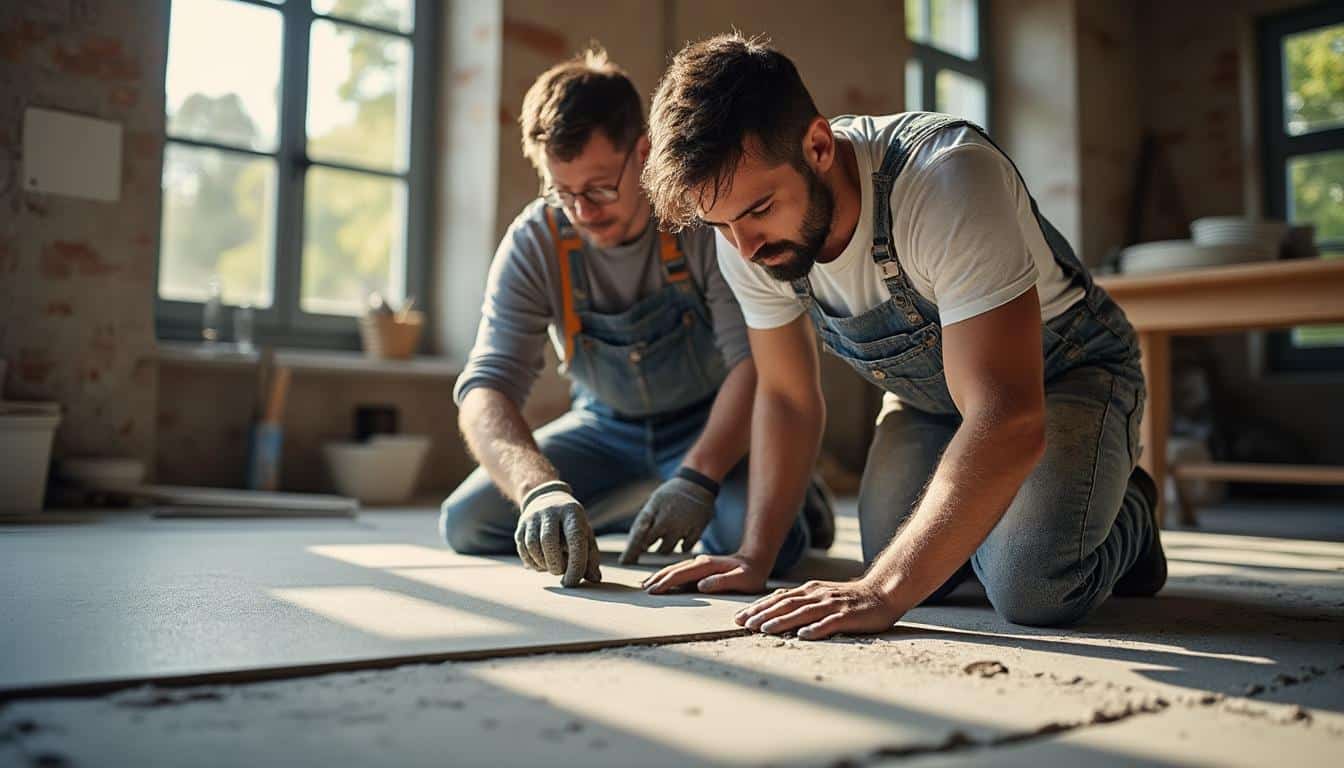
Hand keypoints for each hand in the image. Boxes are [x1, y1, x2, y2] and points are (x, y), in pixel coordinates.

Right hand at [515, 482, 600, 586]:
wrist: (547, 500)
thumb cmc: (571, 525)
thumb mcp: (585, 535)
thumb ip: (591, 557)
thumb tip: (595, 579)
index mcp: (571, 512)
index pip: (574, 539)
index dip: (575, 563)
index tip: (572, 581)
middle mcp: (550, 511)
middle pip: (549, 541)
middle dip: (555, 564)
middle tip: (561, 572)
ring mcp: (533, 518)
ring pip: (533, 546)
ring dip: (543, 564)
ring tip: (552, 567)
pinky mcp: (520, 527)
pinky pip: (523, 550)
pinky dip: (533, 563)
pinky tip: (542, 565)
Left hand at [619, 476, 716, 564]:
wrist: (696, 484)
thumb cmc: (670, 496)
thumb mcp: (654, 504)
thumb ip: (644, 523)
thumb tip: (634, 546)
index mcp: (652, 512)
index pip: (637, 536)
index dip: (630, 551)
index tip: (624, 562)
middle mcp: (666, 520)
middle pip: (649, 545)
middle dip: (645, 550)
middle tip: (644, 551)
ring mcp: (682, 525)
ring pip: (667, 550)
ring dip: (663, 549)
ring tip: (663, 541)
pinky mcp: (696, 529)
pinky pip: (686, 548)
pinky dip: (682, 546)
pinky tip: (680, 540)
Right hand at [641, 553, 768, 594]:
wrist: (755, 561)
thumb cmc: (751, 575)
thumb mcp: (742, 580)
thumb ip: (723, 582)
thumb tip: (701, 585)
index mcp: (707, 566)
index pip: (682, 574)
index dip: (666, 582)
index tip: (654, 590)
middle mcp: (700, 562)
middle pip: (674, 570)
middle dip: (658, 579)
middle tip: (643, 590)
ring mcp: (699, 563)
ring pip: (674, 569)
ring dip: (659, 576)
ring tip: (645, 584)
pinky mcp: (699, 568)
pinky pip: (679, 571)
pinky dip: (667, 575)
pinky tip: (660, 580)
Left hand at [733, 578, 902, 640]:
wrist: (882, 592)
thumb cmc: (849, 598)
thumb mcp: (821, 595)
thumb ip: (801, 601)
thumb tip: (776, 611)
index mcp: (810, 590)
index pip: (779, 599)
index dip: (758, 608)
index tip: (739, 618)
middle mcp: (817, 595)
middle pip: (786, 604)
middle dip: (763, 614)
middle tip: (743, 624)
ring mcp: (832, 605)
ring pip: (803, 613)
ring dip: (782, 621)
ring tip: (764, 629)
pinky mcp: (847, 615)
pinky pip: (830, 623)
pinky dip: (816, 629)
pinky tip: (803, 635)